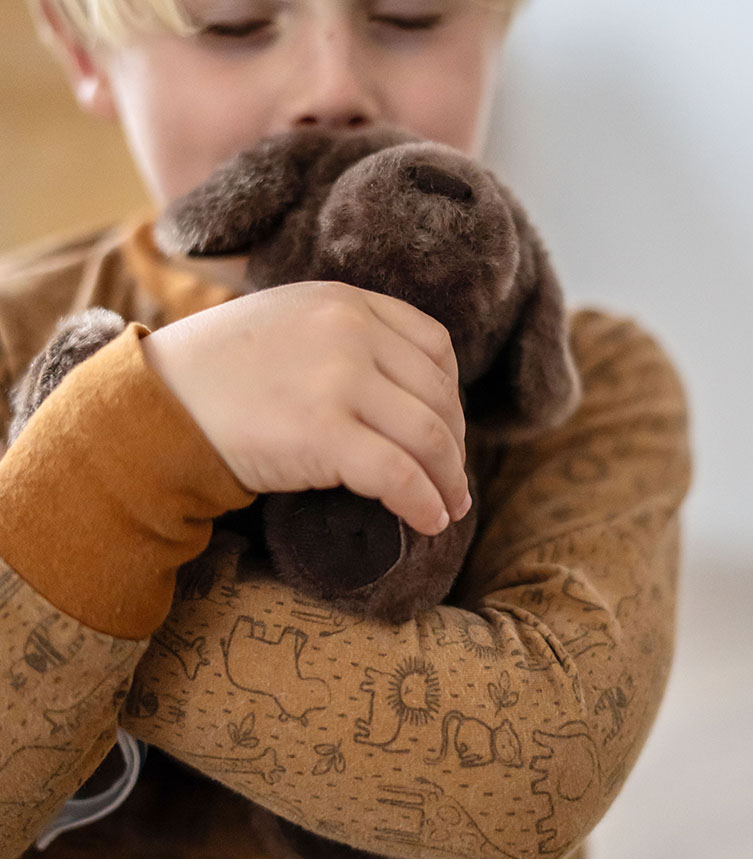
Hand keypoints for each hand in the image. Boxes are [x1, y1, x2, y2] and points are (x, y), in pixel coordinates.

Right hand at [140, 281, 470, 535]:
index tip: (446, 432)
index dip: (450, 396)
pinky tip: (429, 522)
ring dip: (449, 480)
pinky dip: (423, 502)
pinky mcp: (323, 433)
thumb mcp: (286, 324)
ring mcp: (338, 379)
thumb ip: (341, 336)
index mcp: (345, 301)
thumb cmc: (217, 373)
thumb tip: (397, 389)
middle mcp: (350, 331)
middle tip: (453, 481)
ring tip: (449, 509)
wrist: (156, 401)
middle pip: (439, 395)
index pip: (434, 346)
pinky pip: (398, 474)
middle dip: (455, 446)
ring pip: (429, 437)